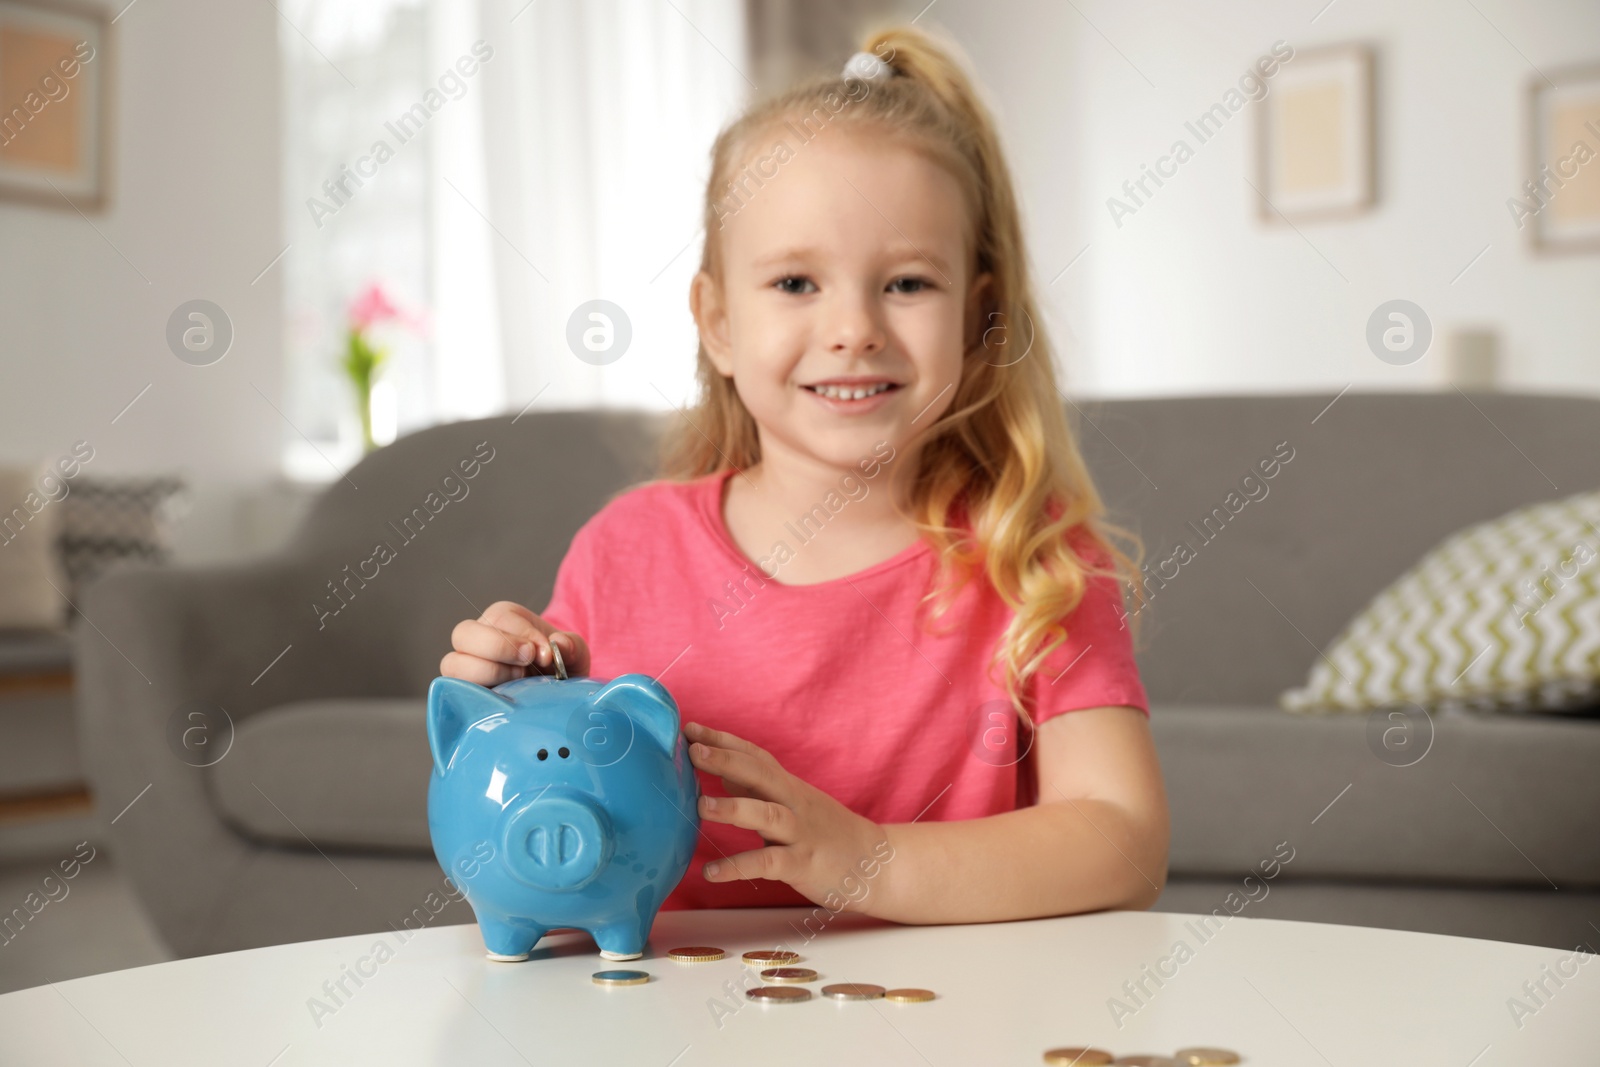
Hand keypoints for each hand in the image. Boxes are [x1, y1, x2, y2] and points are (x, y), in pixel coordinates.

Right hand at [440, 600, 590, 685]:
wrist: (557, 698)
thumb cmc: (560, 669)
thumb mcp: (574, 654)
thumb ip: (571, 645)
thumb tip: (558, 644)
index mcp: (503, 620)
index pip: (501, 618)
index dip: (523, 635)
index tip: (545, 654)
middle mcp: (478, 641)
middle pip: (464, 633)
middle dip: (497, 646)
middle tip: (528, 661)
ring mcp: (467, 669)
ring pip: (453, 664)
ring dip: (486, 673)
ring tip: (517, 684)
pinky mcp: (464, 696)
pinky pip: (454, 694)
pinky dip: (475, 698)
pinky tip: (503, 703)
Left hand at [685, 721, 891, 911]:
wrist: (875, 864)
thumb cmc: (827, 832)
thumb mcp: (793, 804)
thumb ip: (758, 789)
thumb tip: (721, 770)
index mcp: (789, 787)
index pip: (755, 756)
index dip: (724, 740)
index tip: (690, 728)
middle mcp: (794, 803)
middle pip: (761, 774)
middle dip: (727, 760)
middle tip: (692, 751)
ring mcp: (800, 833)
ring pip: (768, 815)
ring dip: (735, 808)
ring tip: (702, 806)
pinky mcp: (803, 865)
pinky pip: (768, 863)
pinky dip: (738, 867)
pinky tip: (711, 872)